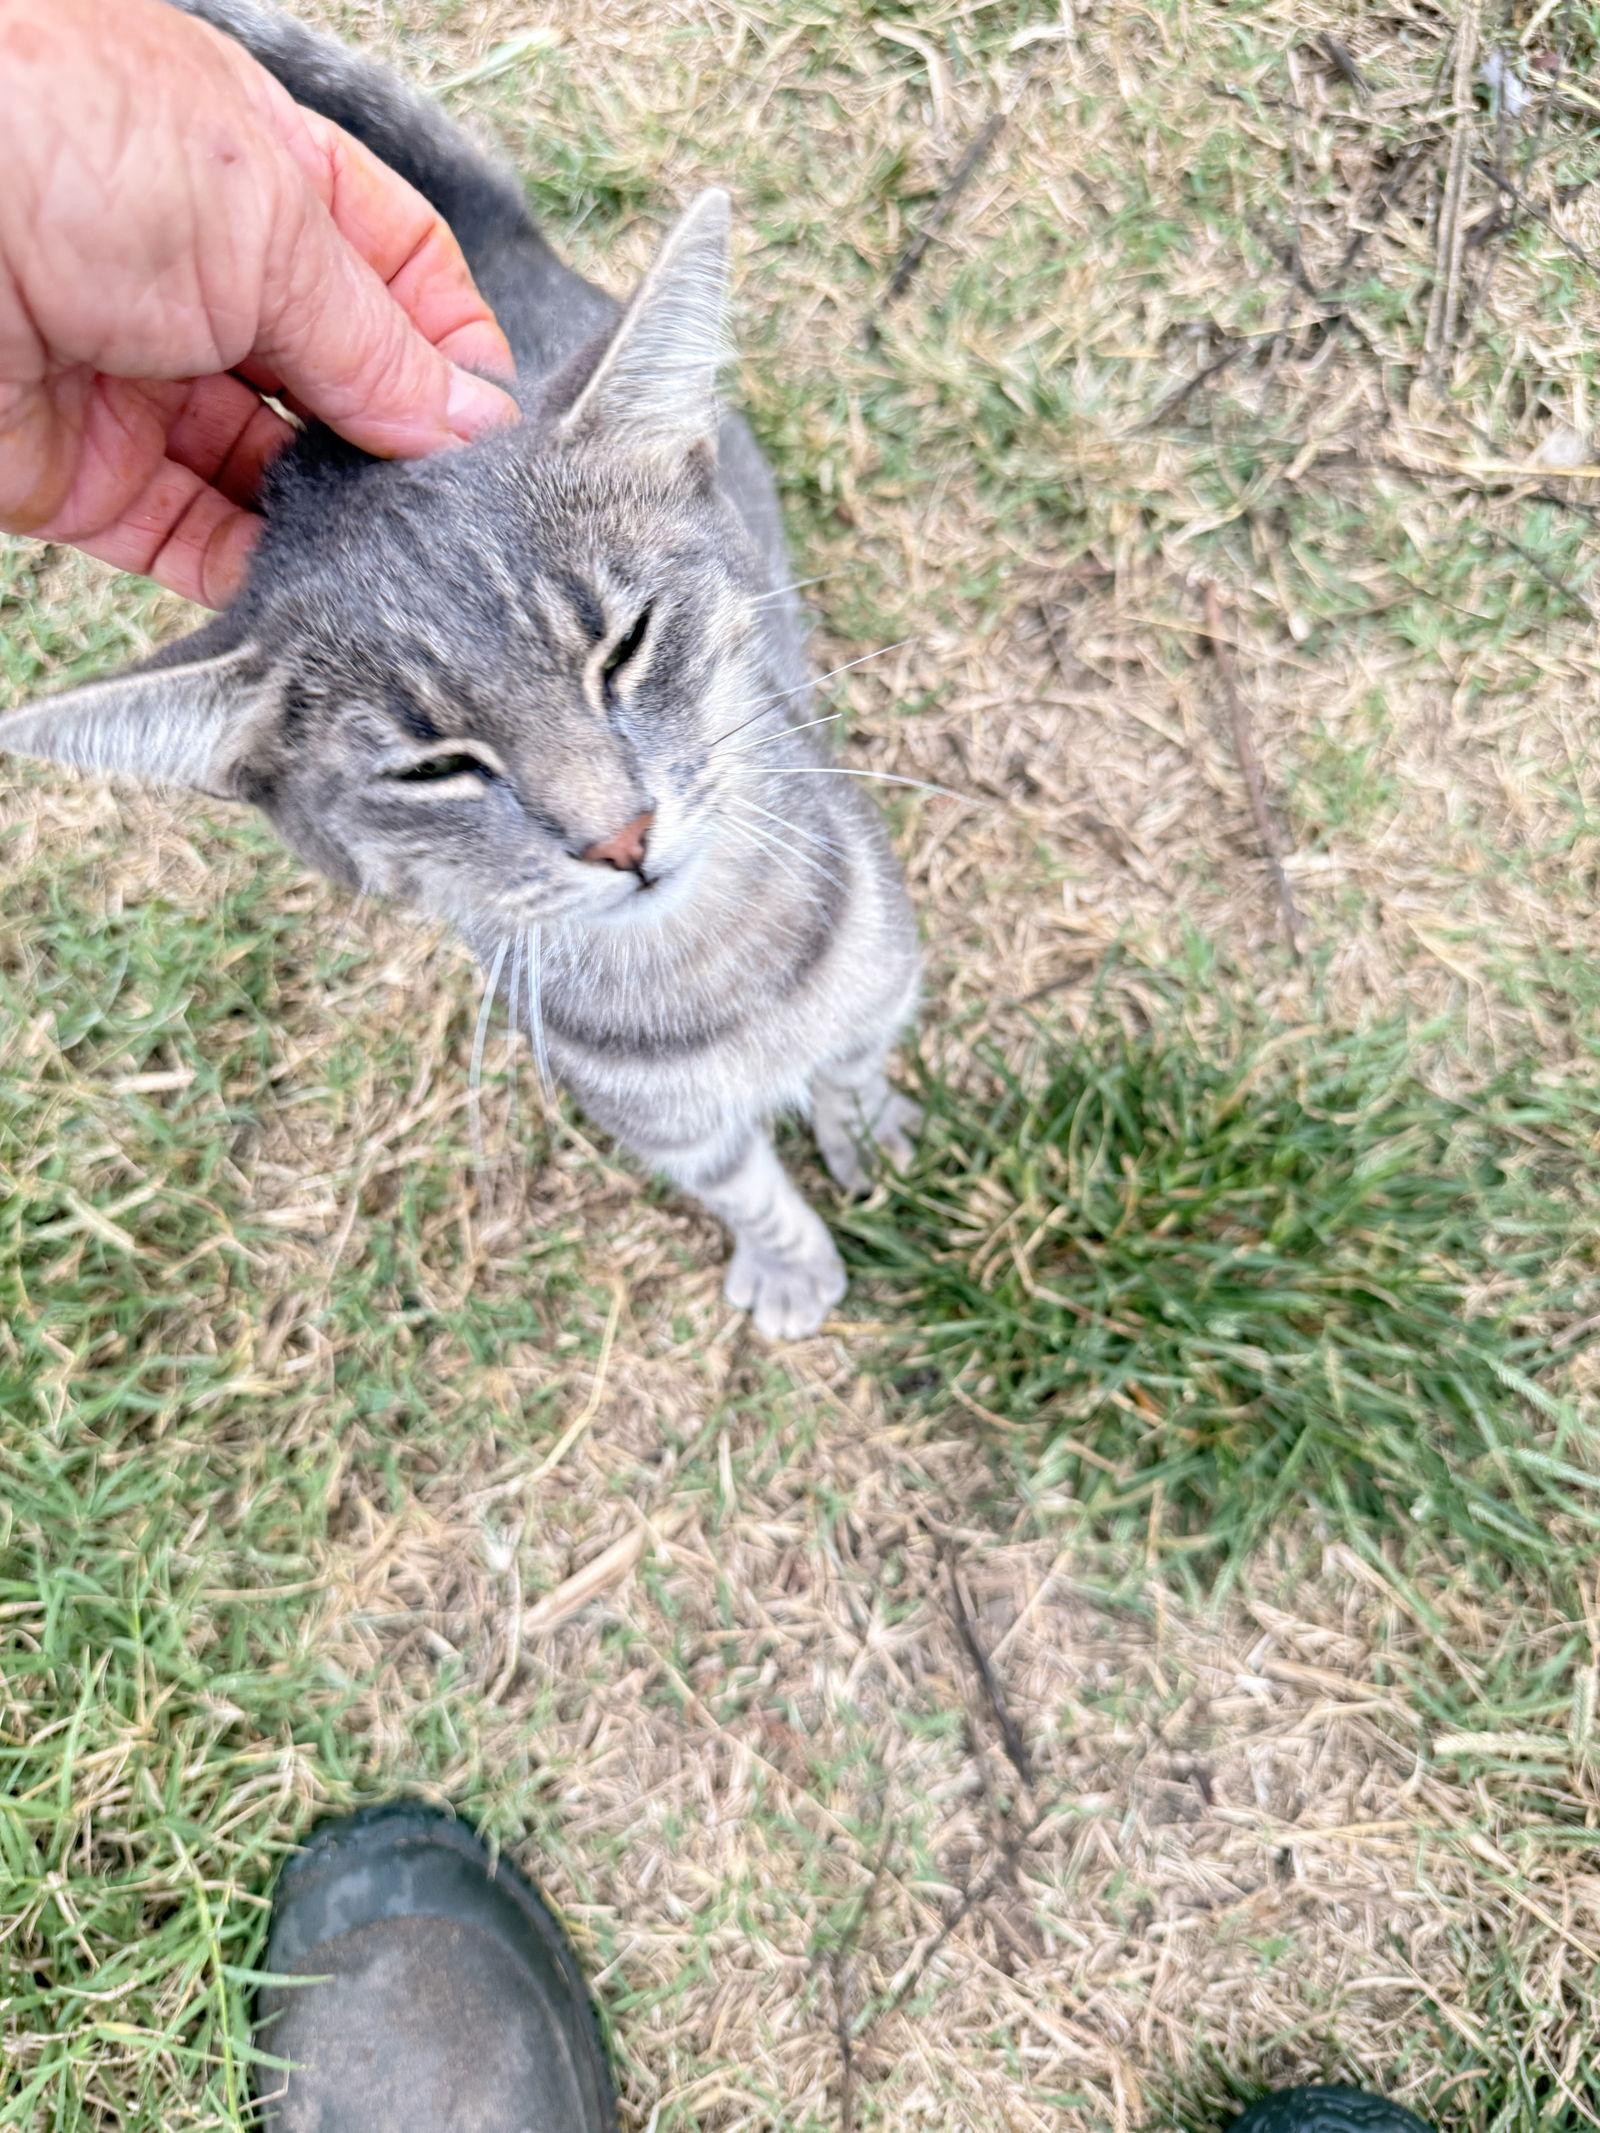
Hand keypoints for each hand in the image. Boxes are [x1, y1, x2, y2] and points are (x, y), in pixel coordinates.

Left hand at [0, 0, 516, 608]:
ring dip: (338, 525)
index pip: (393, 266)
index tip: (499, 426)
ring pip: (273, 476)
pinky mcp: (86, 479)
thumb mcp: (262, 220)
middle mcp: (199, 280)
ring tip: (404, 570)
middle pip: (338, 383)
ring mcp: (142, 382)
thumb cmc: (52, 141)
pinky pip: (194, 543)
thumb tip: (469, 422)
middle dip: (400, 447)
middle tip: (464, 517)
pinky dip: (257, 578)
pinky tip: (318, 603)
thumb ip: (373, 337)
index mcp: (253, 175)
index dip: (451, 342)